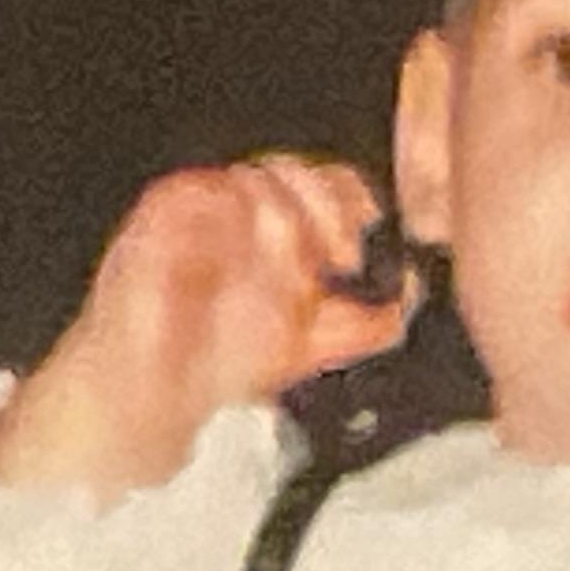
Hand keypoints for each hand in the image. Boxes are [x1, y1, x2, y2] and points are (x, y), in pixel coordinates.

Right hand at [0, 156, 411, 499]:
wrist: (155, 398)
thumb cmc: (220, 364)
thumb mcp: (315, 345)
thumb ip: (370, 321)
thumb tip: (414, 289)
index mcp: (283, 229)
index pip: (329, 185)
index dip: (354, 203)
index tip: (367, 241)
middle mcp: (244, 214)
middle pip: (294, 171)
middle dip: (324, 209)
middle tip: (337, 257)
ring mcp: (200, 213)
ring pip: (251, 178)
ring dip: (280, 219)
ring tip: (290, 272)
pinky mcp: (158, 221)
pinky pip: (195, 193)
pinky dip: (224, 221)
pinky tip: (239, 261)